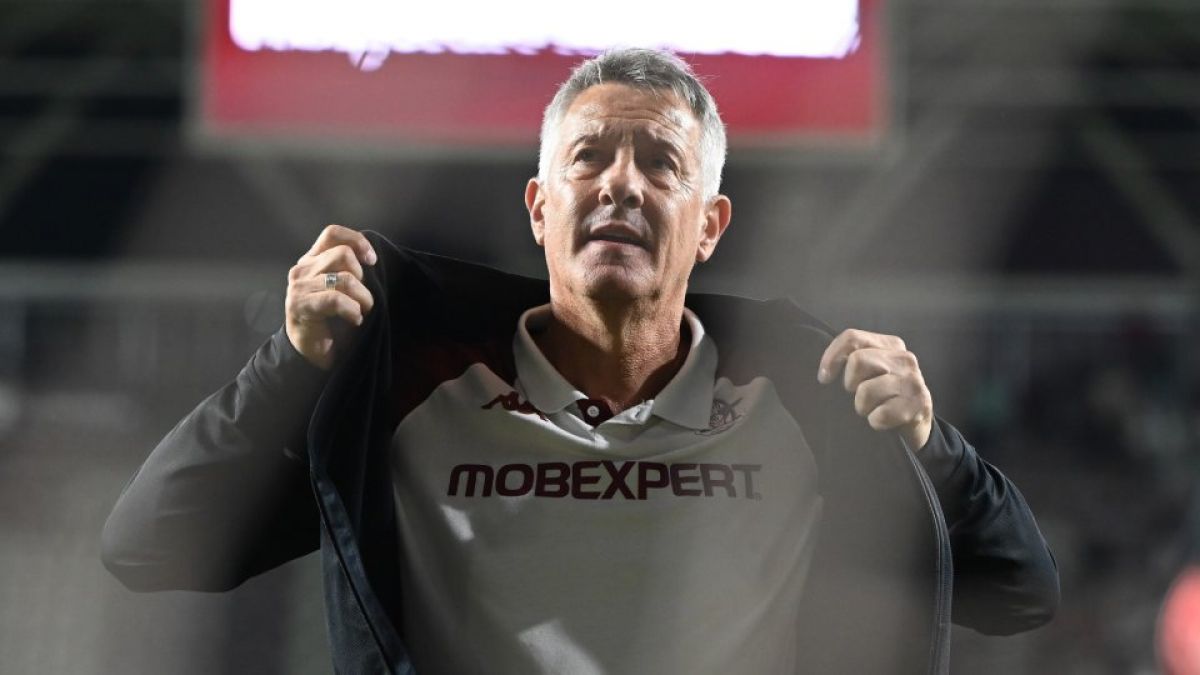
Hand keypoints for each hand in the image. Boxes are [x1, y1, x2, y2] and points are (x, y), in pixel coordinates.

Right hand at [285, 224, 376, 370]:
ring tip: (362, 313)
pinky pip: (335, 299)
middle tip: (364, 300)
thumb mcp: (347, 290)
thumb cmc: (335, 322)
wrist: (313, 354)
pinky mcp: (299, 305)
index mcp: (313, 260)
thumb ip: (352, 271)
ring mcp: (298, 286)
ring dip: (362, 299)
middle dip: (363, 279)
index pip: (332, 234)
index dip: (357, 241)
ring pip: (344, 278)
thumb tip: (372, 258)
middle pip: (343, 255)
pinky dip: (352, 311)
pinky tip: (354, 320)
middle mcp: (302, 269)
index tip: (373, 261)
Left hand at [817, 328, 933, 450]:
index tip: (824, 377)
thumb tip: (824, 372)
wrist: (918, 420)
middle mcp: (904, 358)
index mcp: (890, 345)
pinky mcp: (918, 404)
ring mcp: (912, 381)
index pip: (852, 338)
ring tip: (873, 408)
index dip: (832, 357)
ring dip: (862, 407)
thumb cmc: (885, 394)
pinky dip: (876, 422)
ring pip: (865, 391)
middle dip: (850, 384)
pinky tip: (884, 420)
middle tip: (858, 395)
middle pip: (857, 361)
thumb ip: (852, 360)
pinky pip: (880, 415)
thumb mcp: (871, 371)